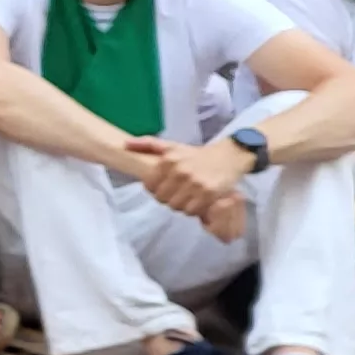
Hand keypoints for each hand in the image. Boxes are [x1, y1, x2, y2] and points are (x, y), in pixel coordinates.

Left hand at [124, 135, 259, 227]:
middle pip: (162, 199)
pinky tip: (198, 200)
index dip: (155, 190)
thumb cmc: (196, 154)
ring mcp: (196, 182)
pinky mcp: (210, 193)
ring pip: (176, 206)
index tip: (164, 187)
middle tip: (177, 193)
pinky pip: (192, 210)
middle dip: (168, 198)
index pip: (150, 186)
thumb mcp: (171, 146)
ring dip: (181, 205)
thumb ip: (147, 144)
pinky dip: (194, 209)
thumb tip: (125, 145)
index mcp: (168, 160)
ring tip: (188, 196)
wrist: (228, 156)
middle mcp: (181, 171)